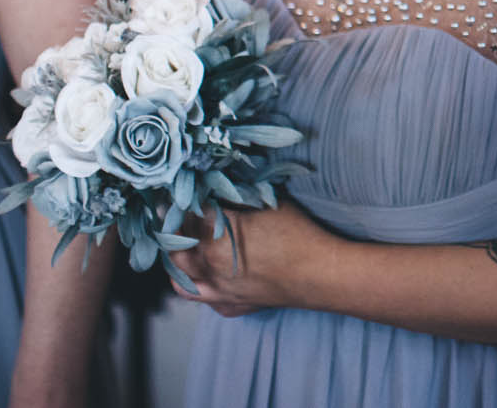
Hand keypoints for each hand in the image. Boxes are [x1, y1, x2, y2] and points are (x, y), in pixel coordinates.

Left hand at [174, 199, 327, 316]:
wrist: (321, 275)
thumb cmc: (299, 235)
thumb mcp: (268, 205)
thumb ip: (239, 198)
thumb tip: (222, 191)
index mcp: (216, 239)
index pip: (190, 214)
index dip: (190, 200)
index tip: (191, 191)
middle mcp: (209, 267)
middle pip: (176, 246)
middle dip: (177, 228)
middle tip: (183, 215)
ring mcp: (217, 291)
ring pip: (179, 278)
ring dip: (178, 260)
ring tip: (185, 246)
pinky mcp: (230, 306)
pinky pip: (203, 298)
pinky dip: (200, 285)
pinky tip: (209, 274)